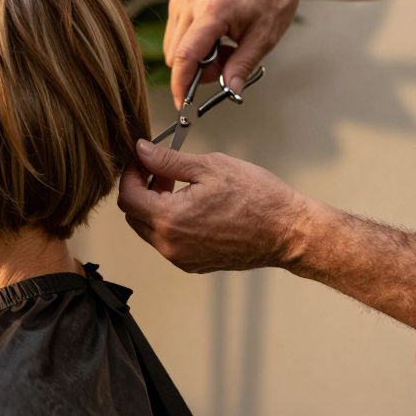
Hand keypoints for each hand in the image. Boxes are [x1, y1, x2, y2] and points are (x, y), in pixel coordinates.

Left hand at [117, 140, 308, 272]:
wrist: (289, 232)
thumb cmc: (257, 198)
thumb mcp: (210, 167)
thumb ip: (167, 160)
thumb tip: (140, 151)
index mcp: (169, 219)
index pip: (127, 197)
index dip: (130, 174)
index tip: (142, 160)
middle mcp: (170, 245)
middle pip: (133, 215)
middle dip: (141, 189)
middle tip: (163, 170)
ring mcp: (181, 258)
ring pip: (148, 229)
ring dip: (154, 206)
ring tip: (180, 186)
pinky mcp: (193, 264)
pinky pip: (167, 242)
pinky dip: (169, 222)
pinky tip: (192, 206)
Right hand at [165, 0, 305, 108]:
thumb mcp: (265, 38)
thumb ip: (243, 66)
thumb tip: (230, 91)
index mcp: (213, 11)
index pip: (185, 55)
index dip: (180, 84)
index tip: (182, 104)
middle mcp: (191, 3)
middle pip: (176, 56)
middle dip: (198, 70)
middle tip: (227, 65)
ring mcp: (183, 0)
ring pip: (174, 49)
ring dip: (196, 59)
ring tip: (225, 48)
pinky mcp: (180, 0)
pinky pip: (176, 36)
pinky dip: (194, 46)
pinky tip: (216, 38)